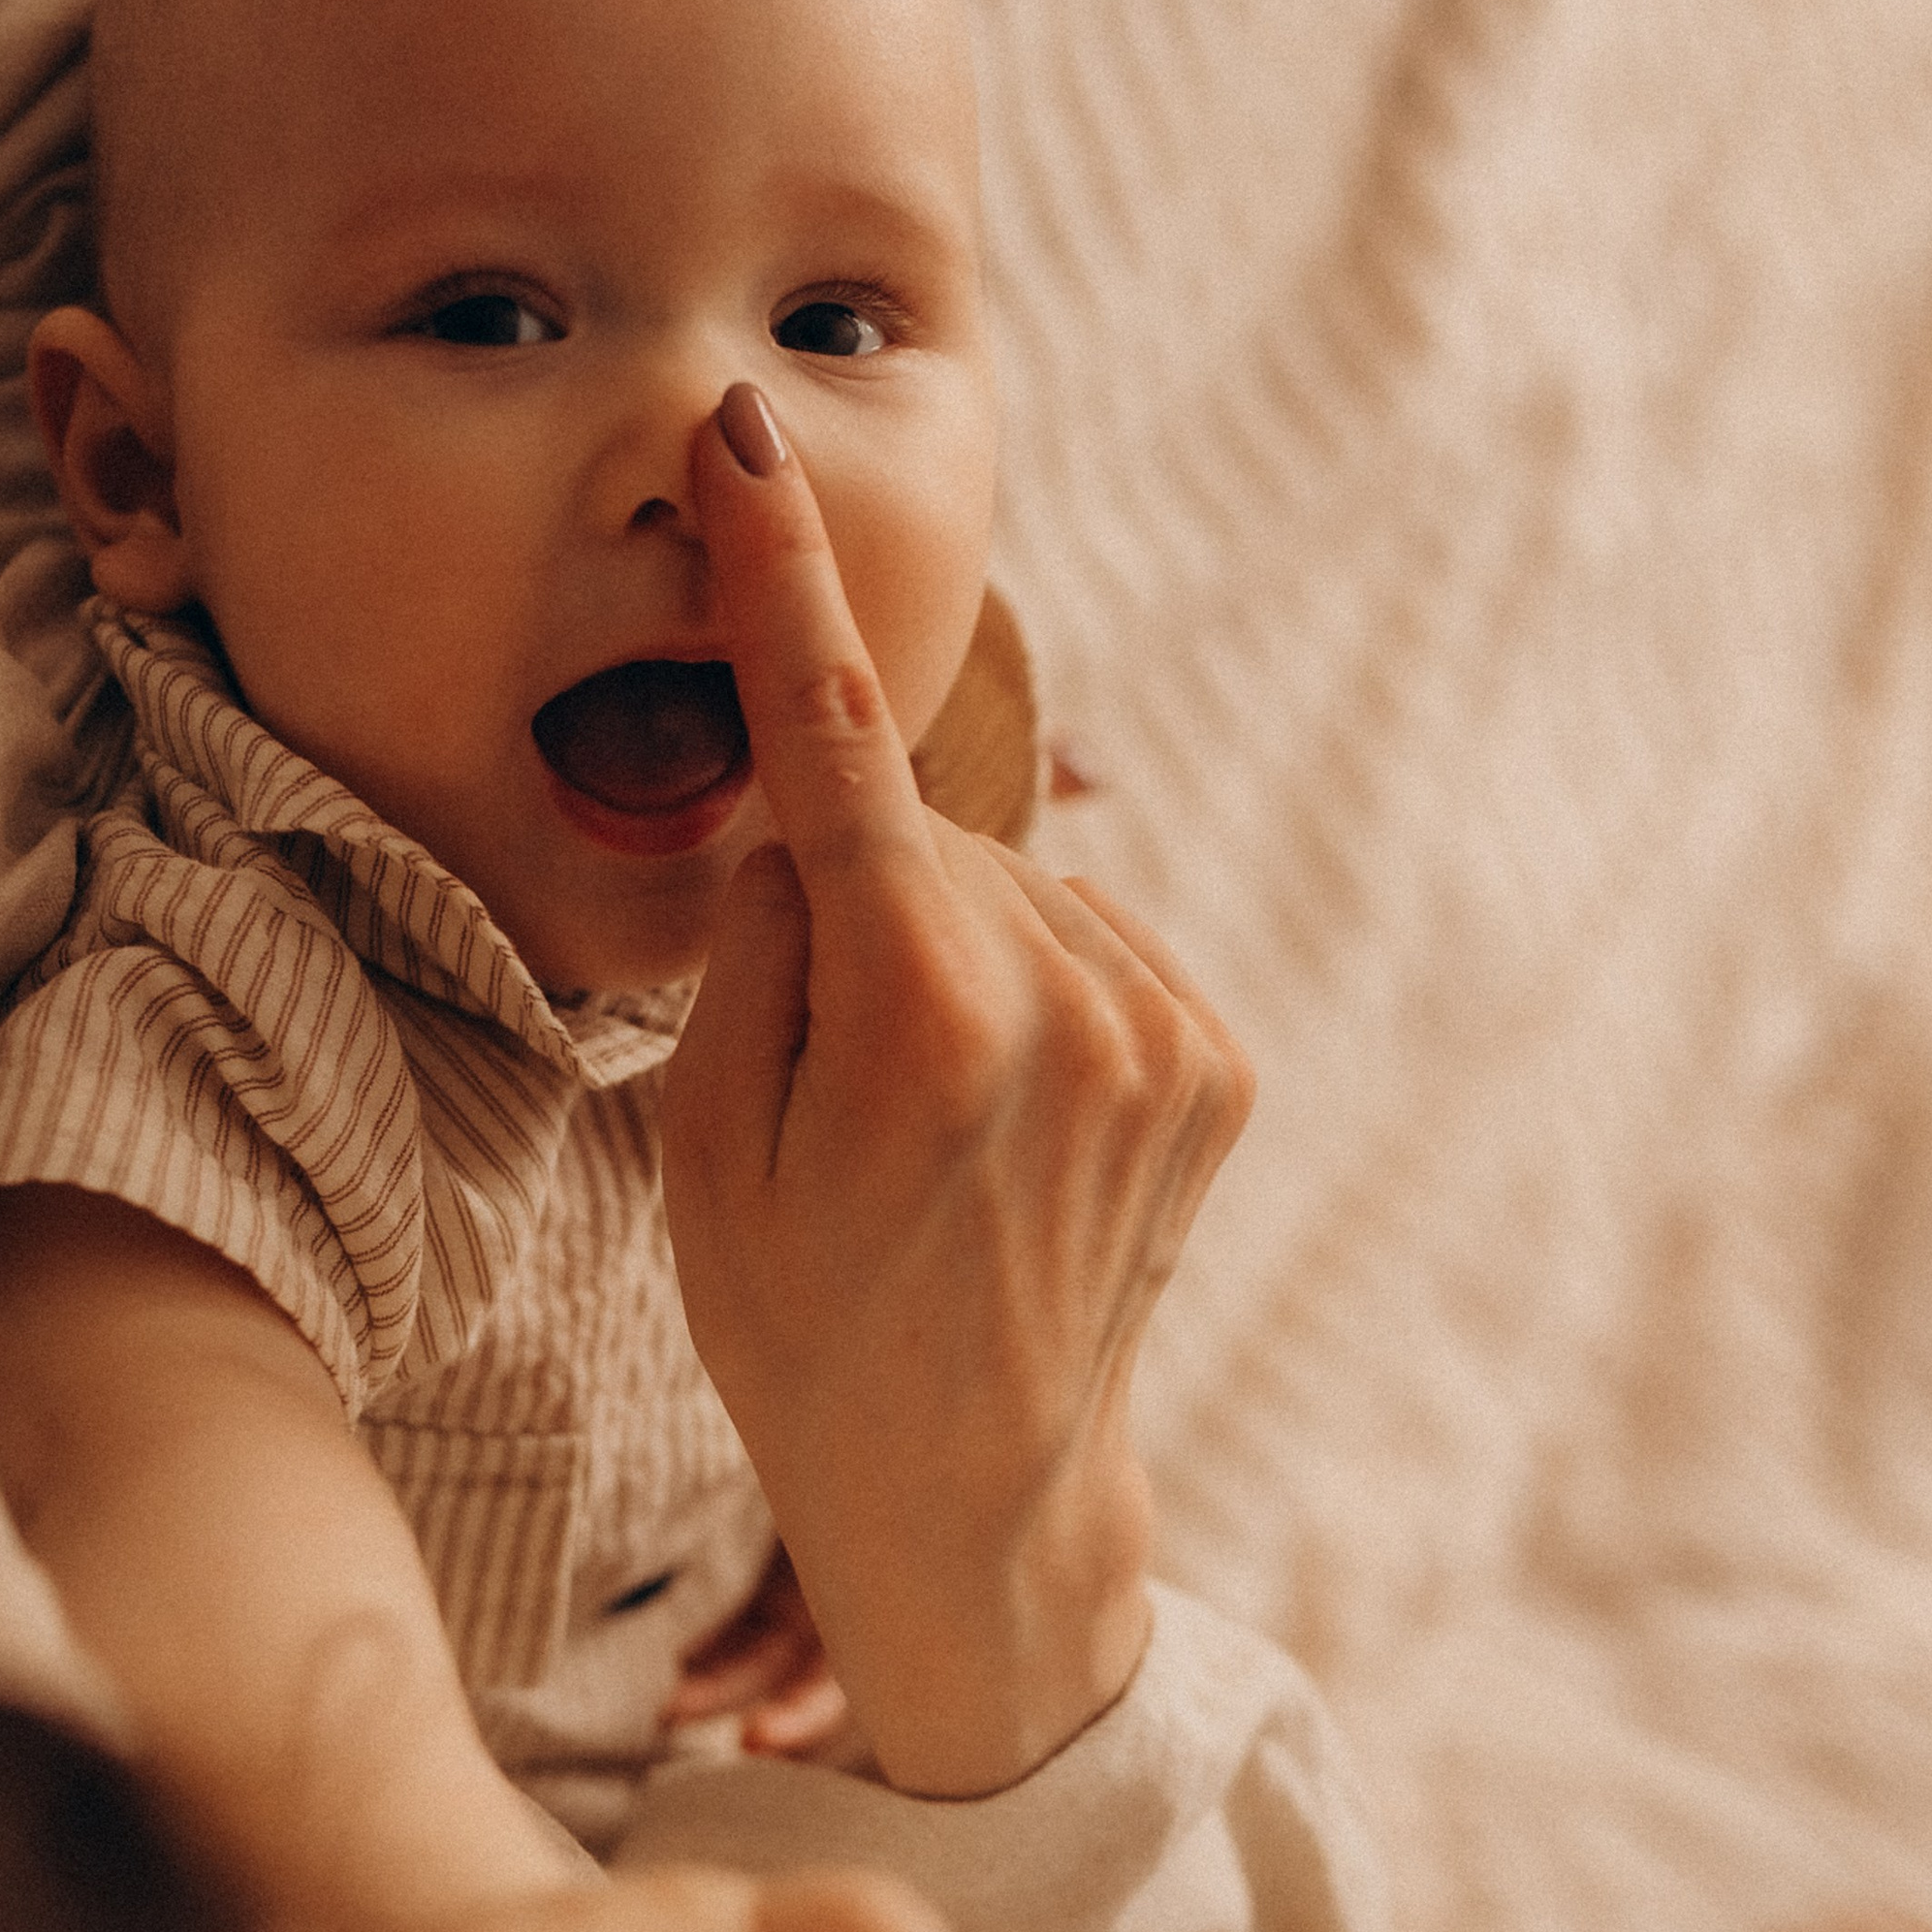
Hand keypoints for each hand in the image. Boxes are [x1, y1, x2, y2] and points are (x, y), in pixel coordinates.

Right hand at [662, 386, 1253, 1795]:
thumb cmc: (805, 1328)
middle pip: (915, 844)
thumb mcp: (710, 1151)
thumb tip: (812, 811)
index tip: (748, 445)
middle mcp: (1070, 1008)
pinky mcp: (1221, 1056)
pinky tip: (1003, 1113)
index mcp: (922, 1029)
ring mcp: (1166, 1032)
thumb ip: (757, 946)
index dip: (779, 587)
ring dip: (945, 950)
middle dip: (853, 906)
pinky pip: (1082, 939)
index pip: (831, 756)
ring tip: (929, 1126)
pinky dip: (1025, 985)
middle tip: (830, 1088)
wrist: (980, 1486)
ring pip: (1004, 888)